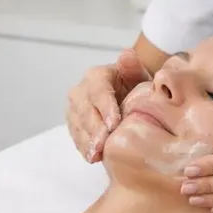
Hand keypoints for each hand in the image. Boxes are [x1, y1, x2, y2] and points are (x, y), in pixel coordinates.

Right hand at [66, 48, 149, 163]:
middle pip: (86, 111)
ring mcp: (74, 108)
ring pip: (78, 125)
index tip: (114, 124)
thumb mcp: (138, 73)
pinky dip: (84, 147)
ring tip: (96, 155)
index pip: (99, 92)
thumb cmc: (135, 84)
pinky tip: (92, 157)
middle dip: (95, 129)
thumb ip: (133, 66)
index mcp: (96, 75)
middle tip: (104, 145)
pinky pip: (76, 136)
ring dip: (87, 141)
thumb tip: (127, 55)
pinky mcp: (74, 124)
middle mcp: (80, 90)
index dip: (106, 108)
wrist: (129, 94)